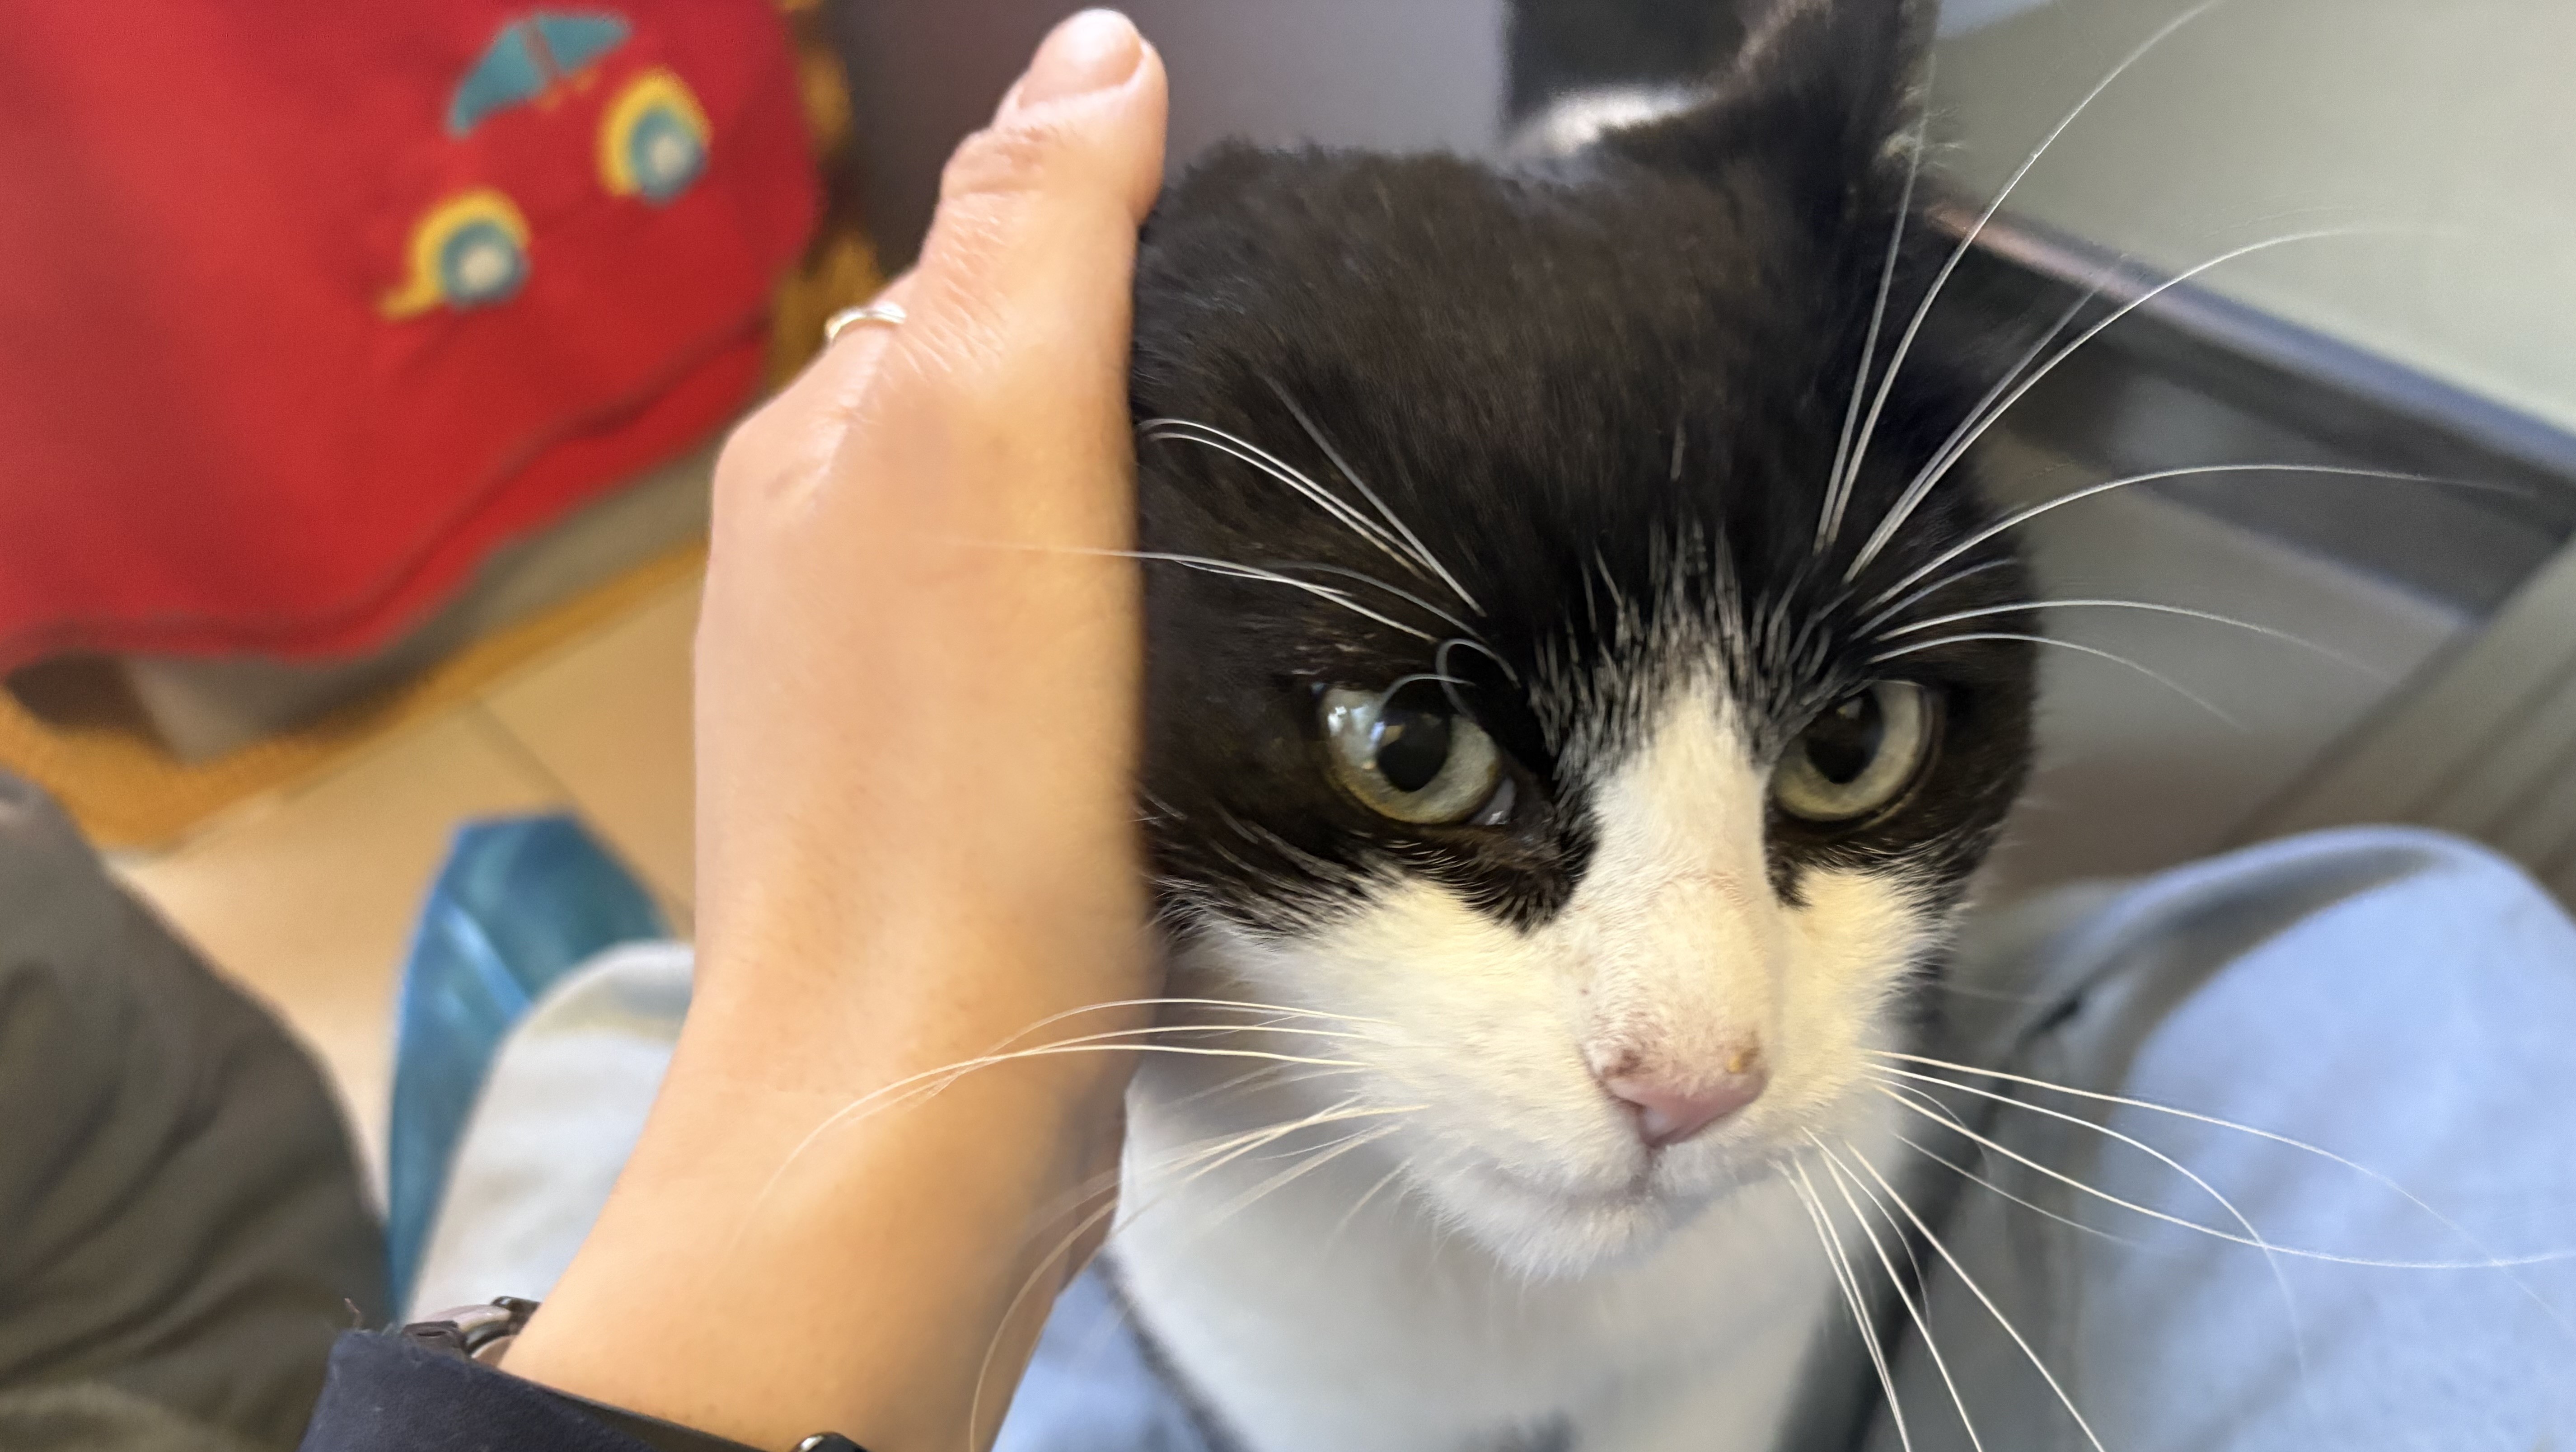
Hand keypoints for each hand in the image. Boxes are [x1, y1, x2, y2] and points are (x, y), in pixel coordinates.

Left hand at [502, 13, 1167, 1449]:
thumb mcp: (993, 442)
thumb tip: (1100, 49)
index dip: (1125, 265)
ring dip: (1148, 539)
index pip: (980, 279)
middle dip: (1144, 402)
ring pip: (1039, 558)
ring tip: (1281, 566)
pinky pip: (1052, 686)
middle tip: (1312, 445)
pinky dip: (1133, 663)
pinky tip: (1211, 701)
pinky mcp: (950, 827)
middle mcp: (822, 570)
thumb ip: (1035, 236)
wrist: (918, 1106)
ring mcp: (878, 713)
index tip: (1276, 318)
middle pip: (1011, 418)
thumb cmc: (955, 780)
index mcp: (818, 455)